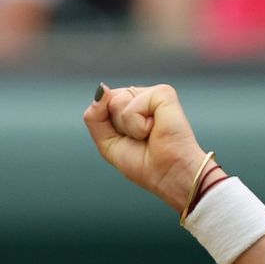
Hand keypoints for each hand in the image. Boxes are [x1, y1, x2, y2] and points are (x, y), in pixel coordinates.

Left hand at [83, 82, 215, 213]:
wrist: (169, 175)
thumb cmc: (144, 164)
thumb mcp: (107, 142)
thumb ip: (95, 116)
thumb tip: (102, 89)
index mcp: (129, 106)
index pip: (101, 104)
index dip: (107, 127)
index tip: (128, 140)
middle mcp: (140, 97)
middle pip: (107, 101)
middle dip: (117, 126)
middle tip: (140, 139)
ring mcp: (152, 94)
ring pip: (117, 101)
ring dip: (128, 127)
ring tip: (148, 135)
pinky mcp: (163, 94)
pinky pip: (133, 105)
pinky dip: (139, 125)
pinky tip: (155, 129)